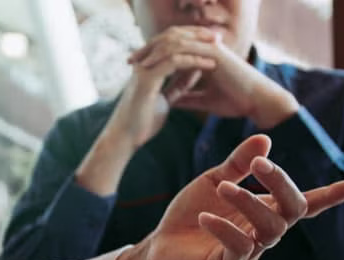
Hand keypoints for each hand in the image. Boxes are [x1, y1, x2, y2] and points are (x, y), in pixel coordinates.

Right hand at [76, 27, 217, 195]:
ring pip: (174, 46)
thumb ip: (177, 85)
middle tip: (217, 39)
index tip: (212, 44)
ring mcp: (144, 69)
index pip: (170, 43)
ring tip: (217, 49)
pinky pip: (174, 61)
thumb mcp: (165, 100)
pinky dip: (193, 61)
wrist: (125, 138)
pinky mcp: (147, 79)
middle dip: (196, 36)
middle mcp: (143, 63)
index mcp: (147, 66)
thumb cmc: (142, 123)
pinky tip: (208, 65)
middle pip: (172, 38)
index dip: (191, 40)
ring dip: (198, 46)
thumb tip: (193, 73)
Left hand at [112, 135, 343, 259]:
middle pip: (291, 211)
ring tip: (223, 187)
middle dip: (280, 185)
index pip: (303, 204)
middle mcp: (263, 232)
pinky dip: (225, 230)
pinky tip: (206, 217)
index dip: (329, 197)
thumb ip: (237, 162)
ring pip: (269, 230)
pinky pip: (238, 250)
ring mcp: (248, 252)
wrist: (160, 246)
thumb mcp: (213, 180)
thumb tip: (265, 139)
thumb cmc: (191, 212)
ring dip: (248, 203)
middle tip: (258, 164)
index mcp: (264, 210)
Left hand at [130, 30, 298, 128]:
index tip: (136, 68)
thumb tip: (170, 102)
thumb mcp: (204, 101)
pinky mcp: (213, 52)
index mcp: (203, 55)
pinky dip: (167, 54)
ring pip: (174, 41)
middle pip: (170, 40)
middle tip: (130, 60)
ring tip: (137, 62)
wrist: (258, 101)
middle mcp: (205, 47)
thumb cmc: (237, 102)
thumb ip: (188, 98)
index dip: (153, 56)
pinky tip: (153, 64)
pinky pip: (185, 48)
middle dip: (148, 49)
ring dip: (153, 50)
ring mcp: (209, 46)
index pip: (173, 49)